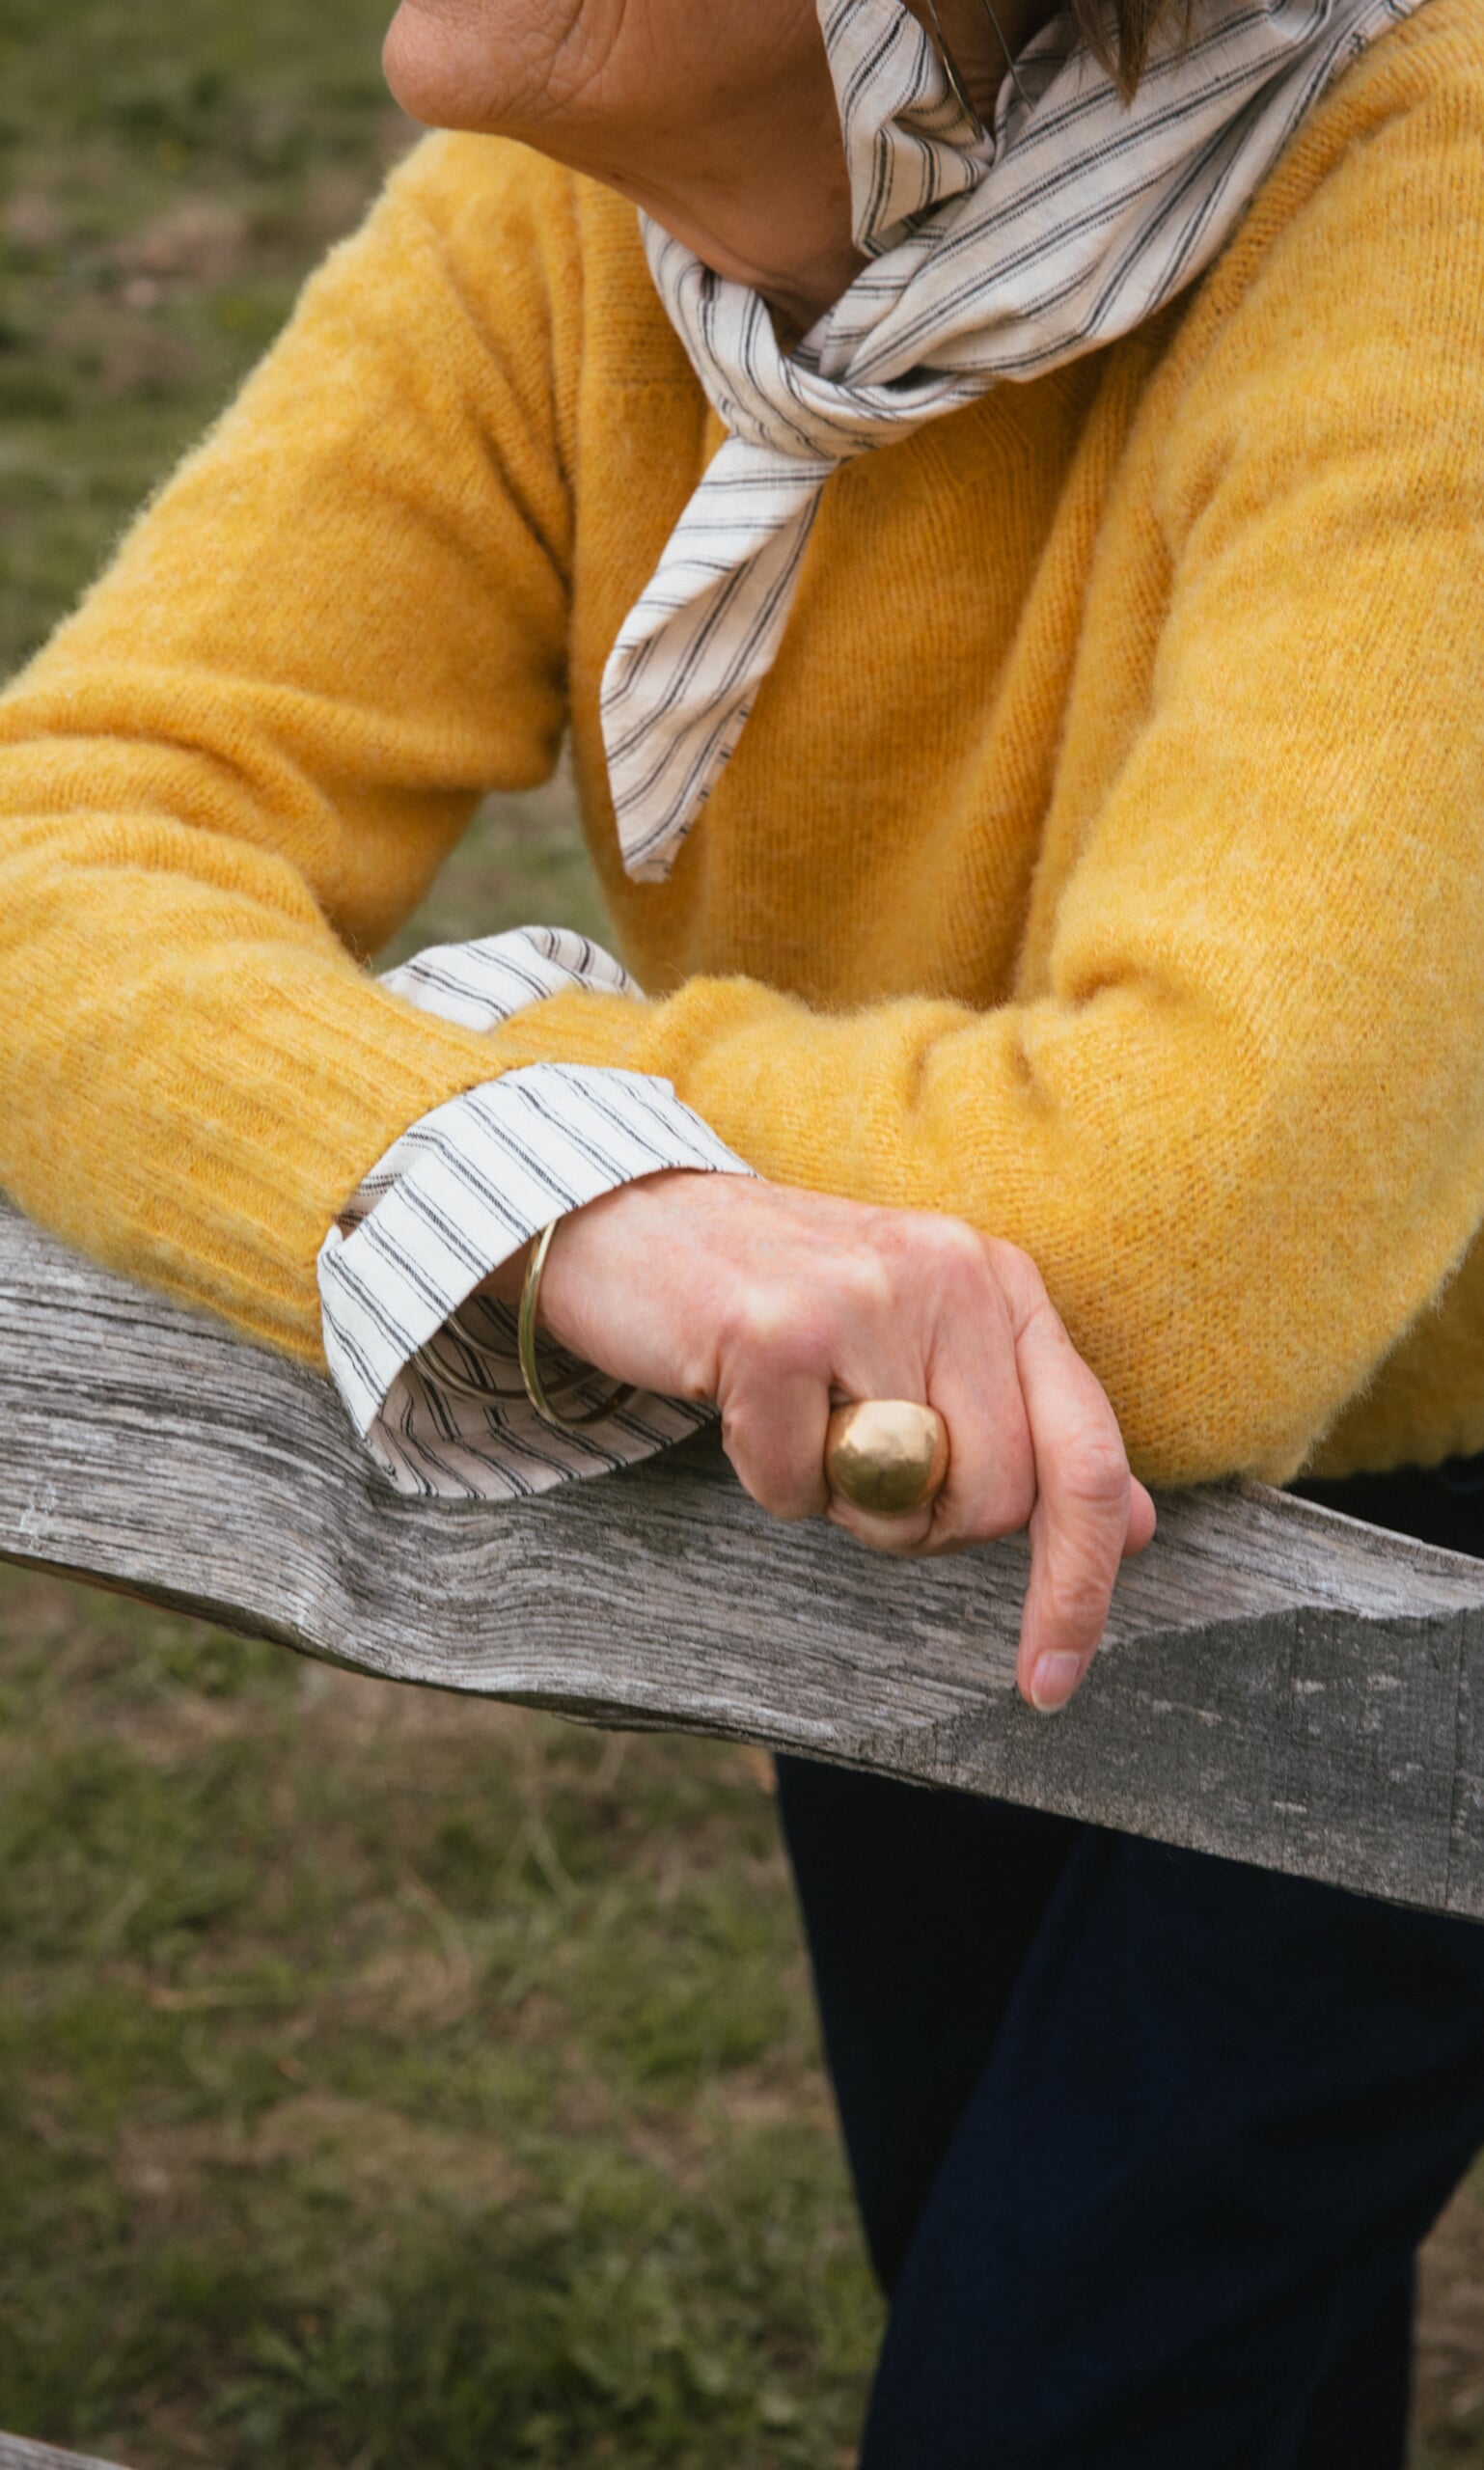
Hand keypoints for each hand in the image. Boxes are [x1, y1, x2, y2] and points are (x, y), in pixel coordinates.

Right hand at [485, 1172, 1154, 1712]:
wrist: (627, 1220)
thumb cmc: (779, 1303)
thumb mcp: (922, 1345)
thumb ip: (1024, 1426)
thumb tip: (1139, 1529)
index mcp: (1003, 1280)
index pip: (1089, 1455)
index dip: (1079, 1583)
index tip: (1052, 1682)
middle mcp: (955, 1272)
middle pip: (993, 1503)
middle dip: (918, 1526)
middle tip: (852, 1466)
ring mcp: (868, 1293)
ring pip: (899, 1504)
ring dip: (837, 1500)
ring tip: (795, 1416)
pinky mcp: (777, 1328)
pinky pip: (794, 1489)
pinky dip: (761, 1477)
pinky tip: (737, 1400)